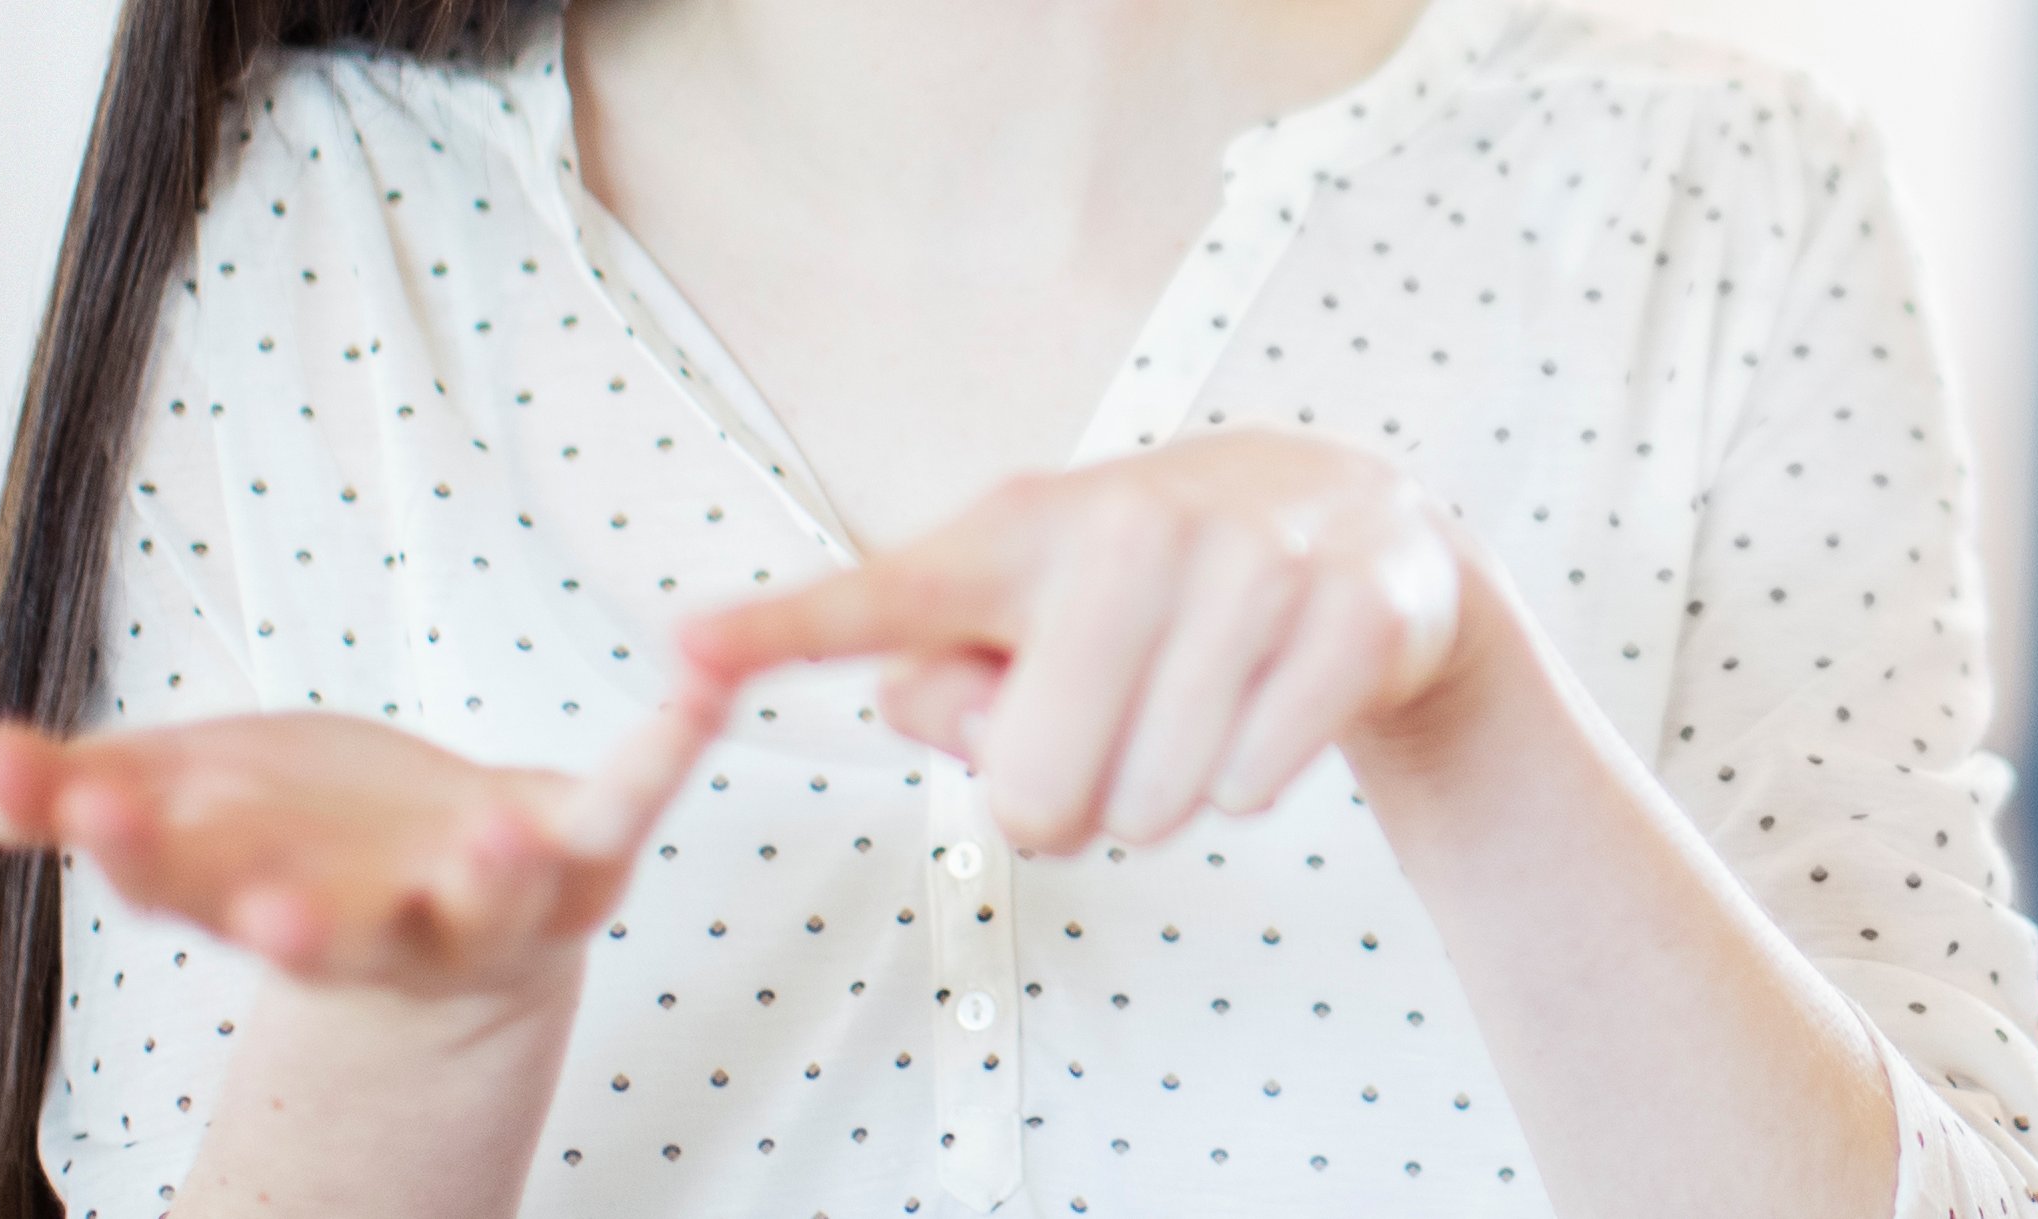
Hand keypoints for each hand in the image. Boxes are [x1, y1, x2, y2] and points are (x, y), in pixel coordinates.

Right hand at [0, 672, 737, 995]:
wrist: (445, 891)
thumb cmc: (297, 833)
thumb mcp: (176, 801)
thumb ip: (76, 793)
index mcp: (260, 900)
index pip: (181, 888)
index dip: (138, 851)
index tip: (96, 808)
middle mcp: (378, 923)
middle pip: (330, 933)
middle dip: (299, 920)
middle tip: (265, 905)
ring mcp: (491, 903)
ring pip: (489, 905)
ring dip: (490, 879)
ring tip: (491, 839)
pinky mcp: (586, 856)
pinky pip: (631, 801)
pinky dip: (669, 747)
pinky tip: (706, 685)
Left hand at [680, 430, 1472, 851]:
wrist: (1353, 525)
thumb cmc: (1150, 594)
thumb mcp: (1030, 619)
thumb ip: (948, 686)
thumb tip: (942, 722)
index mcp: (1017, 533)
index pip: (887, 597)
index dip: (782, 631)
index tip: (685, 650)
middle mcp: (1127, 531)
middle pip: (1037, 795)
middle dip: (1072, 805)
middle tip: (1114, 731)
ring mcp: (1245, 568)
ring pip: (1155, 806)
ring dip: (1171, 792)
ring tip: (1196, 705)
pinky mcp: (1346, 615)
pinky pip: (1255, 784)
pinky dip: (1255, 780)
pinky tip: (1268, 705)